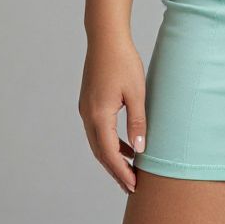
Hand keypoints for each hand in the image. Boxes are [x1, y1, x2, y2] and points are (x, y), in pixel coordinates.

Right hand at [78, 35, 147, 194]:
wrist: (106, 37)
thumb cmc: (123, 60)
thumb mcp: (137, 92)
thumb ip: (137, 122)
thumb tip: (139, 149)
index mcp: (98, 116)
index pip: (110, 154)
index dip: (121, 172)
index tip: (134, 186)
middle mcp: (87, 116)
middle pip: (100, 153)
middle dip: (115, 170)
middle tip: (131, 185)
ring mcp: (85, 109)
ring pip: (97, 142)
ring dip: (112, 157)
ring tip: (129, 169)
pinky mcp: (88, 102)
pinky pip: (97, 130)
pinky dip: (109, 142)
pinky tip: (124, 144)